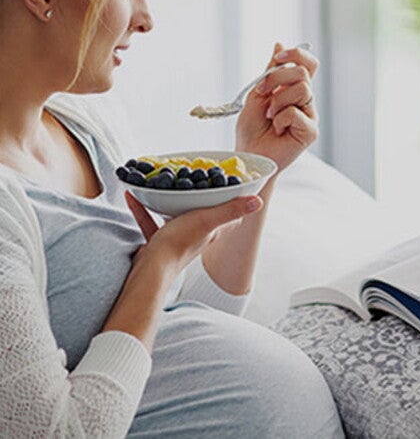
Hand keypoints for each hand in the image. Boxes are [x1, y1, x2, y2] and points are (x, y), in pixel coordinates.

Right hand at [125, 192, 262, 277]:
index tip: (232, 187)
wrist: (152, 268)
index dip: (234, 204)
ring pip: (175, 217)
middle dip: (200, 199)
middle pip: (204, 216)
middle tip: (196, 180)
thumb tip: (259, 201)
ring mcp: (177, 239)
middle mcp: (197, 236)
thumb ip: (231, 210)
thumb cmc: (181, 243)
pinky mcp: (157, 243)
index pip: (229, 219)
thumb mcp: (207, 220)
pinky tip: (133, 195)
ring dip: (170, 202)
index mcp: (212, 230)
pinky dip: (143, 209)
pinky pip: (150, 222)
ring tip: (164, 184)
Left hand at [235, 43, 318, 173]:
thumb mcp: (257, 94)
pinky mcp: (310, 131)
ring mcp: (310, 115)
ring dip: (277, 102)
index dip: (296, 54)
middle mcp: (305, 100)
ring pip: (301, 89)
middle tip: (262, 95)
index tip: (277, 58)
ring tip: (269, 117)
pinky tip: (277, 130)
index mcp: (294, 89)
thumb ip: (270, 71)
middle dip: (276, 79)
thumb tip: (279, 43)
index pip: (308, 63)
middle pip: (302, 72)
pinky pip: (296, 113)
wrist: (249, 153)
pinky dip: (280, 119)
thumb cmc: (252, 128)